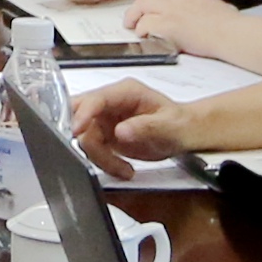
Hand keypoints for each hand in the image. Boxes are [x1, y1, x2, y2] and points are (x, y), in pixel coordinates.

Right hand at [75, 77, 198, 169]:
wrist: (185, 135)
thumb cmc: (179, 124)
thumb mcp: (168, 126)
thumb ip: (145, 127)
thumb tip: (120, 131)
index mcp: (125, 92)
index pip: (95, 99)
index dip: (83, 114)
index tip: (77, 130)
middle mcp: (111, 103)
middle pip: (78, 114)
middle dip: (82, 136)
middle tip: (94, 153)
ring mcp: (105, 119)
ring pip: (84, 137)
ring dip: (100, 157)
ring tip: (123, 168)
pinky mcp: (104, 135)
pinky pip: (92, 150)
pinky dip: (104, 163)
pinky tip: (123, 168)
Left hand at [133, 0, 258, 62]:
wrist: (234, 34)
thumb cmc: (234, 29)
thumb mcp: (223, 11)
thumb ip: (210, 11)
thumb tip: (213, 15)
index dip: (156, 6)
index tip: (152, 13)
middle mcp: (181, 0)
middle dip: (137, 9)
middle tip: (131, 20)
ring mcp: (173, 11)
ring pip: (143, 7)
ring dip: (137, 20)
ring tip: (136, 31)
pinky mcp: (168, 25)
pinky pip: (146, 25)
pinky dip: (142, 31)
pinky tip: (144, 39)